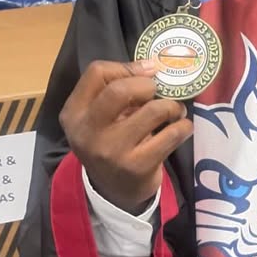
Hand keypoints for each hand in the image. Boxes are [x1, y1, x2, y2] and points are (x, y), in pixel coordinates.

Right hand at [58, 60, 192, 212]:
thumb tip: (151, 65)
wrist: (115, 191)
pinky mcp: (137, 167)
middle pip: (119, 90)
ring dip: (172, 106)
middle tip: (158, 92)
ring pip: (152, 111)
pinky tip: (182, 127)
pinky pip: (171, 135)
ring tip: (175, 110)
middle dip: (147, 85)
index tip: (146, 74)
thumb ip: (116, 88)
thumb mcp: (100, 116)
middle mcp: (88, 132)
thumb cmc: (111, 142)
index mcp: (74, 113)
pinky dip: (183, 126)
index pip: (96, 72)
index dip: (126, 67)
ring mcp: (112, 151)